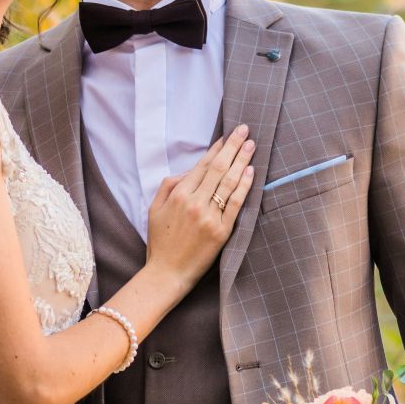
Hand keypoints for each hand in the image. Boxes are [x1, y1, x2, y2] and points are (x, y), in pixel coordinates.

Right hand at [144, 126, 255, 289]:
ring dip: (242, 160)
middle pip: (218, 168)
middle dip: (233, 146)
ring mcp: (209, 217)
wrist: (166, 273)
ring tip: (251, 145)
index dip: (216, 148)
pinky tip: (251, 171)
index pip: (202, 165)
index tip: (227, 136)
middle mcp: (194, 202)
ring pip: (228, 182)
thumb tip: (190, 170)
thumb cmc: (160, 242)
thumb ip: (169, 185)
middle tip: (244, 130)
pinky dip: (244, 185)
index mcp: (178, 195)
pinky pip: (236, 203)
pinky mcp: (221, 231)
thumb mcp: (154, 209)